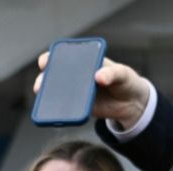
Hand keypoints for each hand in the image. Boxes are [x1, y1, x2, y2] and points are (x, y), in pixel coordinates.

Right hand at [34, 52, 149, 128]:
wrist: (131, 103)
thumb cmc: (125, 81)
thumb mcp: (123, 73)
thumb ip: (112, 73)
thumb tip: (98, 77)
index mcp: (83, 61)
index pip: (61, 56)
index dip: (50, 58)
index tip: (46, 62)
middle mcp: (75, 75)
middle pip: (52, 75)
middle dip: (43, 79)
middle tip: (41, 86)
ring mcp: (74, 91)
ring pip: (55, 92)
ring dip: (47, 97)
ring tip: (44, 101)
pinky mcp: (77, 106)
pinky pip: (64, 107)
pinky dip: (58, 110)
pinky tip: (56, 113)